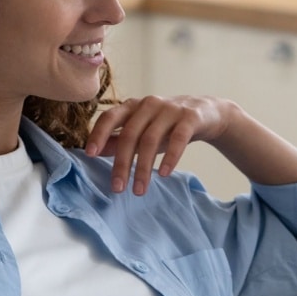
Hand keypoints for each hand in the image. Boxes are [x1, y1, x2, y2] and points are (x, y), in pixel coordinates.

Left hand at [84, 95, 238, 194]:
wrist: (207, 113)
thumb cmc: (167, 125)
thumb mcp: (142, 131)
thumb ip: (119, 139)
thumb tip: (94, 152)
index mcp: (133, 106)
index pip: (110, 117)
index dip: (98, 134)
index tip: (90, 155)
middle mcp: (149, 104)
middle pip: (130, 134)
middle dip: (122, 163)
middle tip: (117, 188)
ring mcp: (170, 109)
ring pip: (151, 139)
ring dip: (143, 167)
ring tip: (140, 190)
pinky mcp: (190, 117)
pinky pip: (178, 139)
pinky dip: (170, 157)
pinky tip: (164, 174)